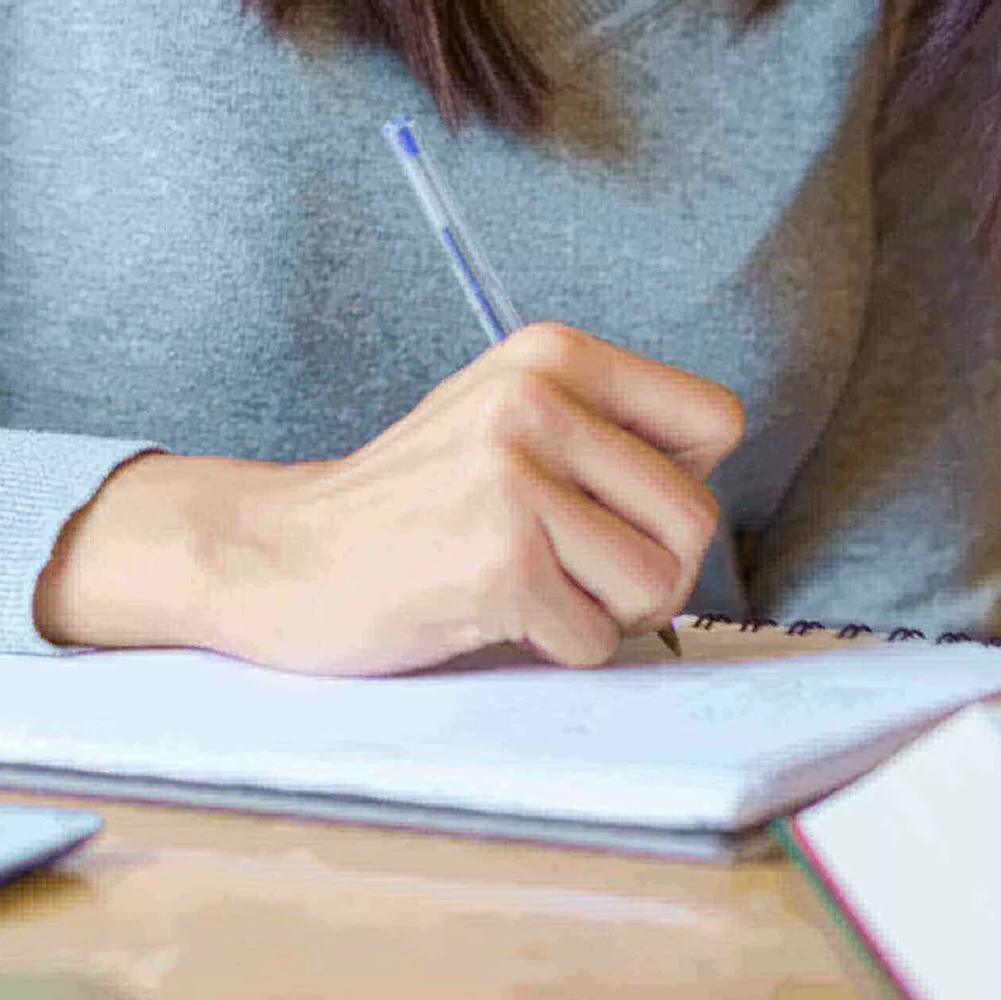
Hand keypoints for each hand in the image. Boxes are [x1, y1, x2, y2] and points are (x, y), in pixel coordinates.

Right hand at [34, 324, 744, 674]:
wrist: (285, 556)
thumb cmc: (415, 506)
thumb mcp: (510, 423)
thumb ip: (606, 432)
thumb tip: (713, 476)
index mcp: (552, 354)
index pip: (715, 421)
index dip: (672, 485)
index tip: (602, 502)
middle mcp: (537, 397)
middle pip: (695, 519)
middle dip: (643, 569)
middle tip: (557, 564)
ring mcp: (514, 474)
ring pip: (659, 584)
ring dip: (600, 611)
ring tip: (522, 582)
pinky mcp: (499, 556)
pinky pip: (593, 638)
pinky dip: (549, 645)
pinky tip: (482, 607)